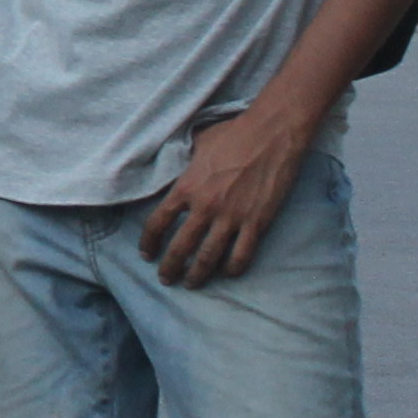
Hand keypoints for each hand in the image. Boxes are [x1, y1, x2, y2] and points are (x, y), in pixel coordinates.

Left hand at [135, 101, 314, 287]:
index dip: (148, 243)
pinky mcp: (257, 223)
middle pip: (179, 248)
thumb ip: (186, 165)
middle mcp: (205, 207)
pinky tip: (227, 273)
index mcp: (186, 187)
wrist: (271, 134)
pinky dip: (232, 269)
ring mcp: (231, 218)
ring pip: (208, 258)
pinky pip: (241, 256)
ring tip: (191, 284)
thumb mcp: (198, 145)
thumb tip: (178, 170)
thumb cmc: (234, 133)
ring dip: (197, 275)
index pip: (157, 223)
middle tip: (165, 279)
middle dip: (169, 268)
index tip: (146, 254)